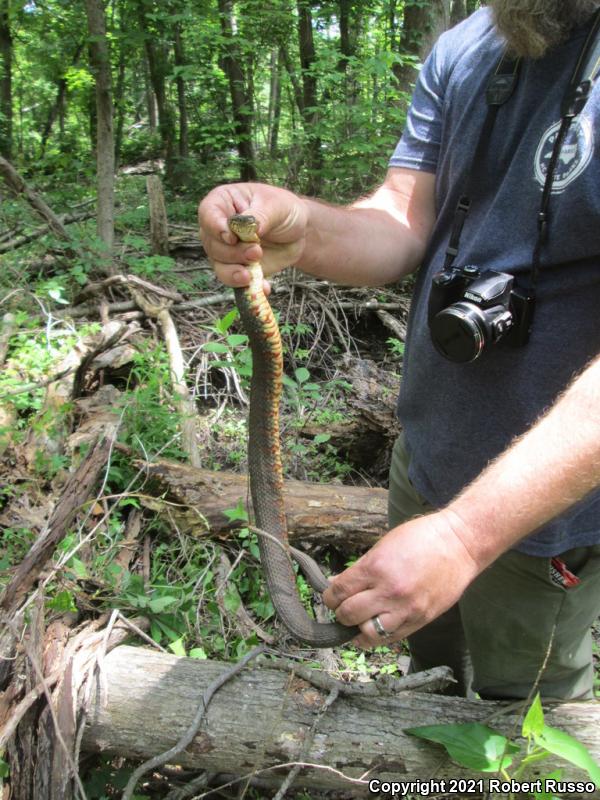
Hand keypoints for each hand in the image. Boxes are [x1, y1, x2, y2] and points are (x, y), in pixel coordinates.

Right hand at [198, 182, 308, 287]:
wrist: (297, 232)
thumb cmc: (283, 210)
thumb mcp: (277, 206)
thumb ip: (261, 216)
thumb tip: (249, 227)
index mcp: (223, 202)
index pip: (207, 213)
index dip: (215, 227)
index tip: (231, 238)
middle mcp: (219, 228)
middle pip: (212, 244)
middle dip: (232, 253)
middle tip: (256, 252)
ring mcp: (226, 250)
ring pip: (219, 266)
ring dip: (234, 273)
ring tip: (252, 274)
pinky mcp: (238, 268)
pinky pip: (235, 282)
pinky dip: (247, 288)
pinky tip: (263, 287)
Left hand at [322, 510, 480, 648]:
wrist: (459, 544)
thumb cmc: (421, 538)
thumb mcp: (383, 545)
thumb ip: (360, 568)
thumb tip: (337, 584)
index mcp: (376, 567)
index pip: (339, 592)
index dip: (330, 597)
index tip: (331, 597)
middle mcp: (389, 591)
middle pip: (349, 614)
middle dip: (341, 613)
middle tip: (344, 608)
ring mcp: (406, 608)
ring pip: (368, 633)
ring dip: (358, 628)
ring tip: (360, 620)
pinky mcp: (420, 620)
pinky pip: (391, 638)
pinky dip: (378, 636)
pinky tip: (375, 627)